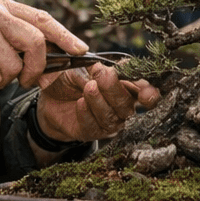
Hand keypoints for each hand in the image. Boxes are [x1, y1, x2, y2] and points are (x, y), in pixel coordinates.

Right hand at [0, 0, 84, 90]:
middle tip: (27, 81)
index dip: (65, 35)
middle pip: (36, 42)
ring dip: (1, 79)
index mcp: (0, 4)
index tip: (80, 49)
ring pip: (15, 67)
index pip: (41, 18)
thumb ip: (14, 34)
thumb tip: (53, 55)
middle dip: (37, 68)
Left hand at [34, 63, 160, 144]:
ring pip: (111, 117)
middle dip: (114, 89)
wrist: (51, 98)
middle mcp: (122, 108)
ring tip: (87, 87)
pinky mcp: (92, 133)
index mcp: (127, 88)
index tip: (143, 90)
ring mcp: (108, 122)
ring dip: (99, 101)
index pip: (146, 92)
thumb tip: (106, 69)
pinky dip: (87, 114)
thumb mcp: (83, 67)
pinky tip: (79, 103)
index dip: (148, 92)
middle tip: (100, 74)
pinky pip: (94, 127)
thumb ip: (98, 69)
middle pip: (127, 105)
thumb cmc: (72, 79)